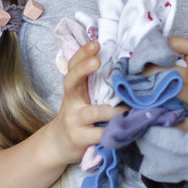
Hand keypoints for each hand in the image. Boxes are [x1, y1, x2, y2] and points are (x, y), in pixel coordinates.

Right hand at [44, 40, 118, 166]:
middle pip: (71, 82)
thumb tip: (123, 66)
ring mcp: (74, 121)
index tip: (95, 43)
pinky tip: (127, 129)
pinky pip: (99, 135)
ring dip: (113, 111)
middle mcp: (71, 103)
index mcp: (73, 90)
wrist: (57, 144)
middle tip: (96, 60)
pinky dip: (114, 132)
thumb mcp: (80, 98)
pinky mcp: (79, 139)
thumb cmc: (77, 116)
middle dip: (83, 69)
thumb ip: (94, 85)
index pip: (73, 67)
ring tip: (129, 108)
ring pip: (93, 112)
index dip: (82, 54)